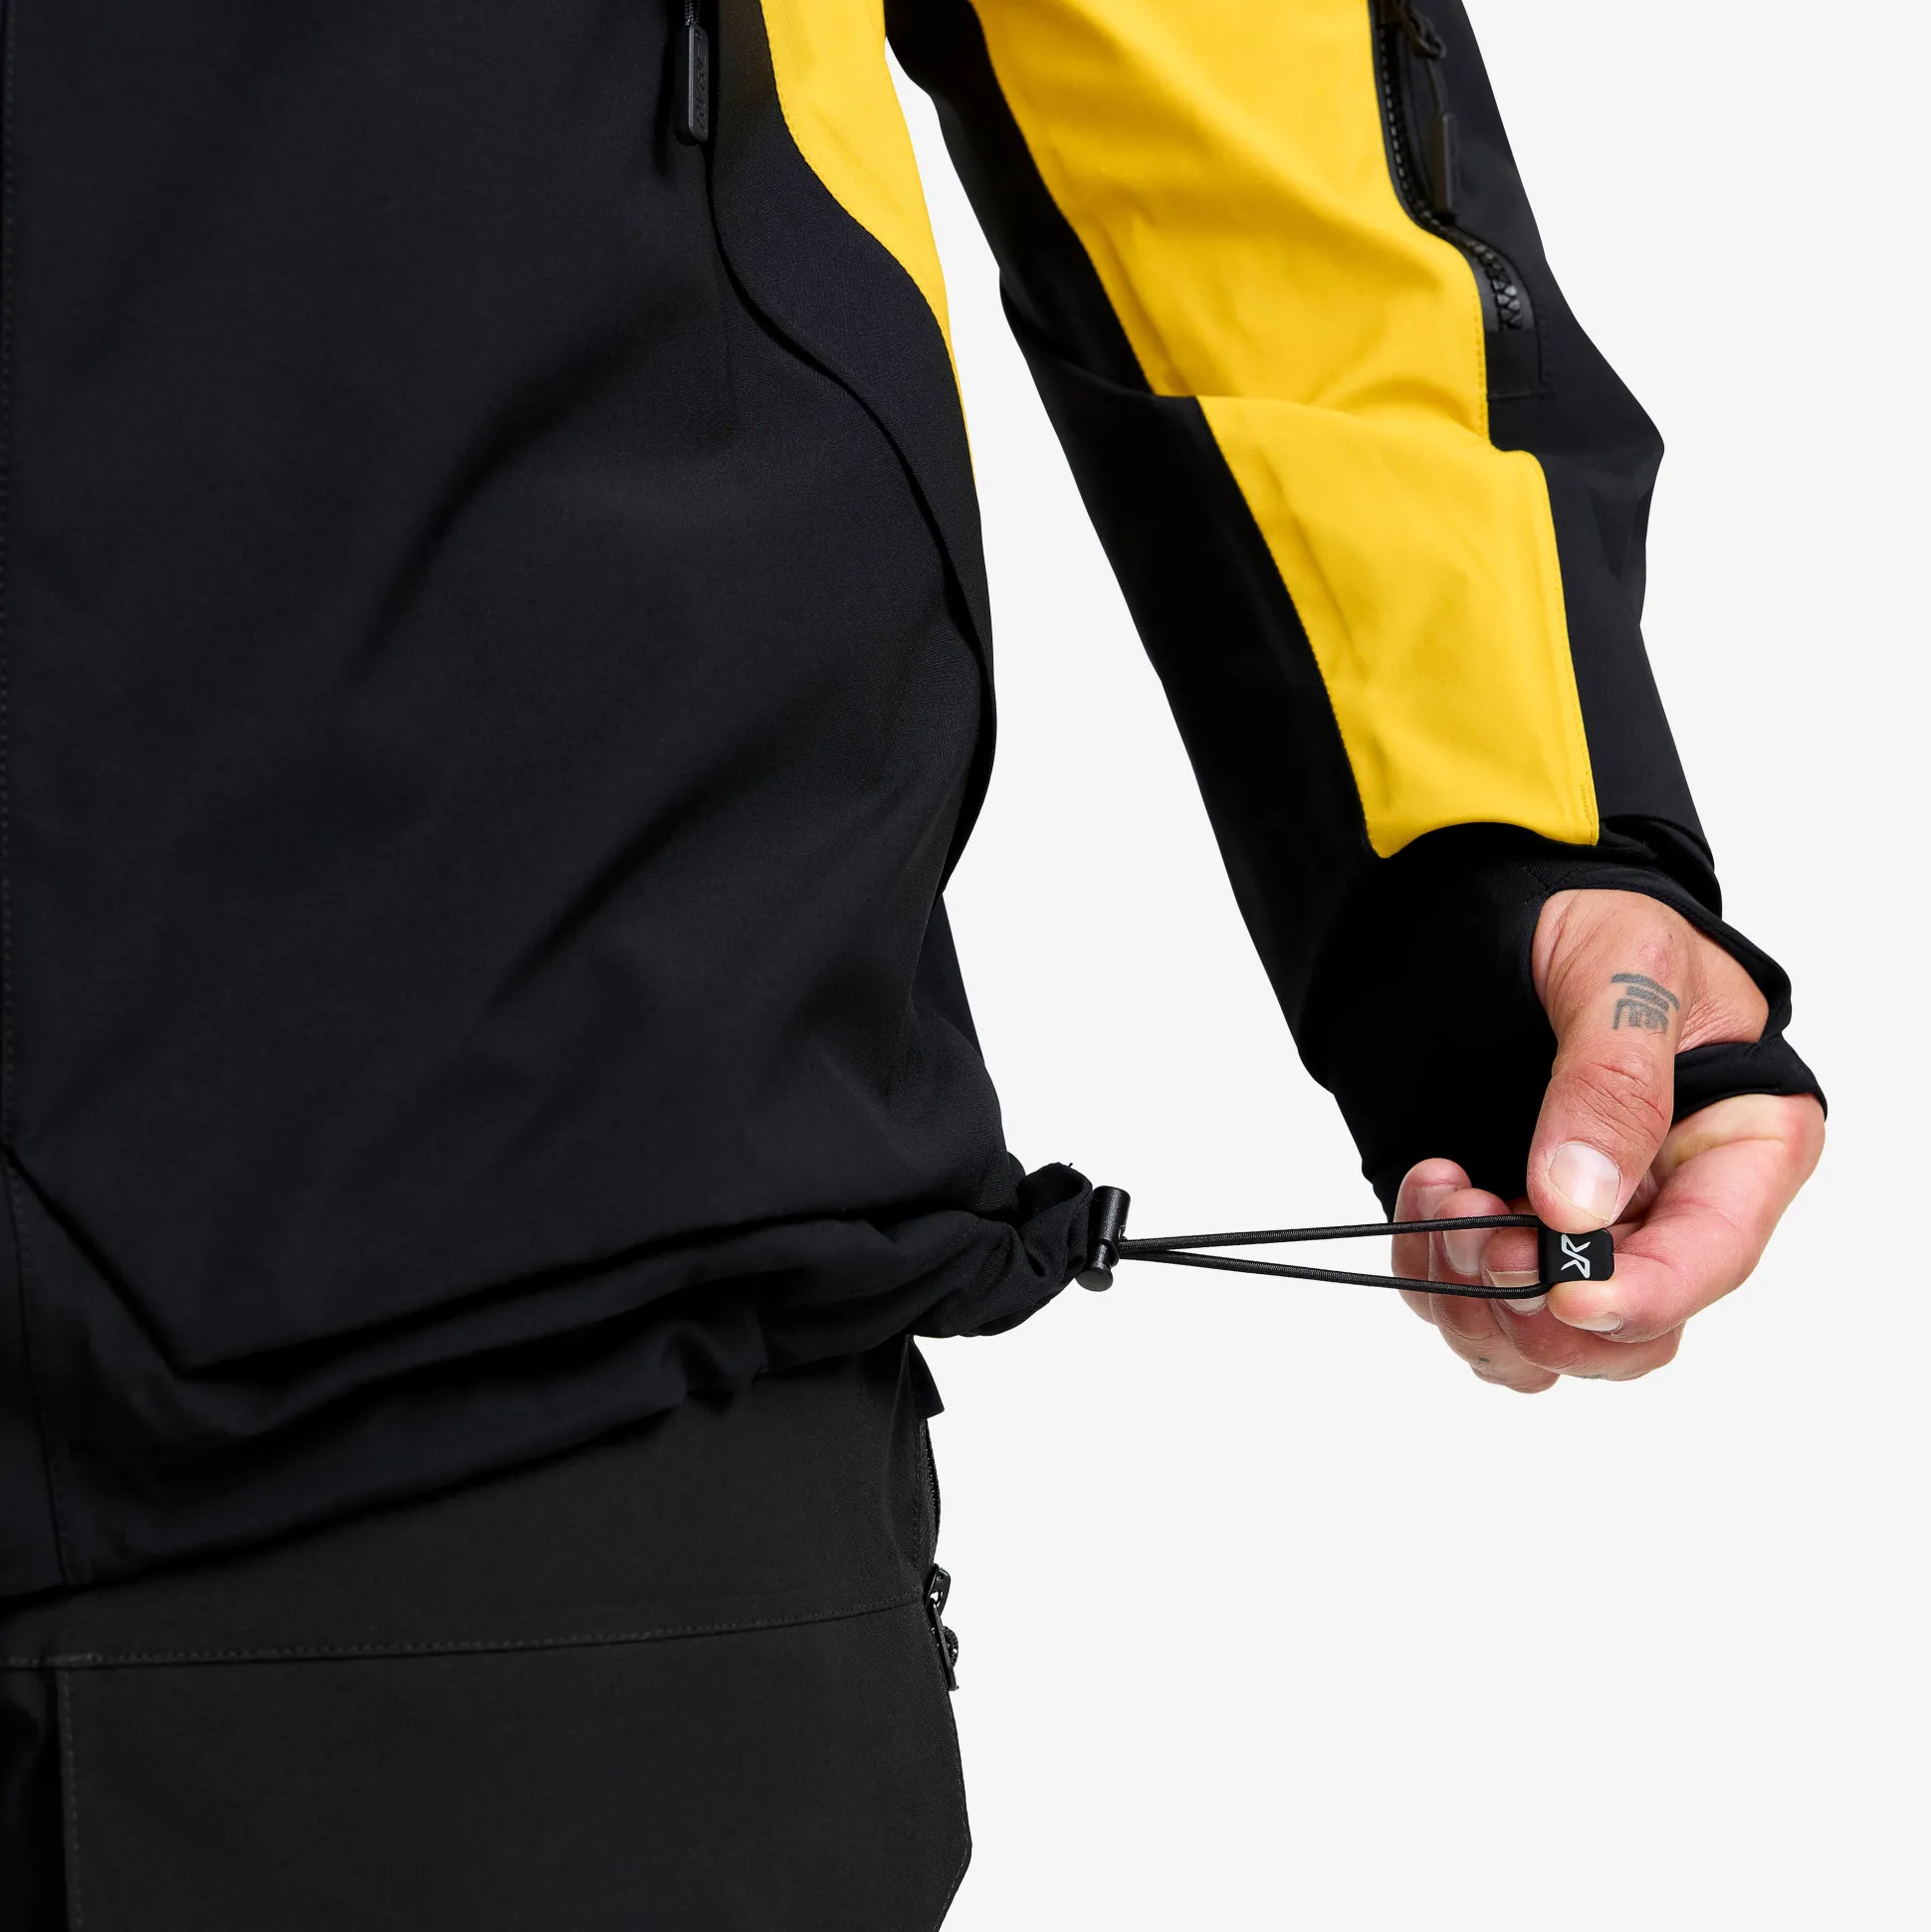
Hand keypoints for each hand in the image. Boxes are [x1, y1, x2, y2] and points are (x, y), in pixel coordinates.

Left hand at [1393, 889, 1823, 1392]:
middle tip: (1480, 1235)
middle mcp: (1666, 1211)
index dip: (1644, 1295)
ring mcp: (1581, 1234)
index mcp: (1737, 1146)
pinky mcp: (1503, 1237)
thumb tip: (1579, 1204)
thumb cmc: (1592, 926)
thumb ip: (1612, 1081)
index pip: (1713, 1256)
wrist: (1497, 914)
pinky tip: (1422, 1195)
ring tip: (1440, 1195)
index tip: (1565, 1295)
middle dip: (1541, 1305)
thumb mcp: (1624, 967)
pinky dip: (1431, 1280)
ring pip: (1542, 1343)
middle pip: (1628, 1331)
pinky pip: (1470, 1310)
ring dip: (1474, 1296)